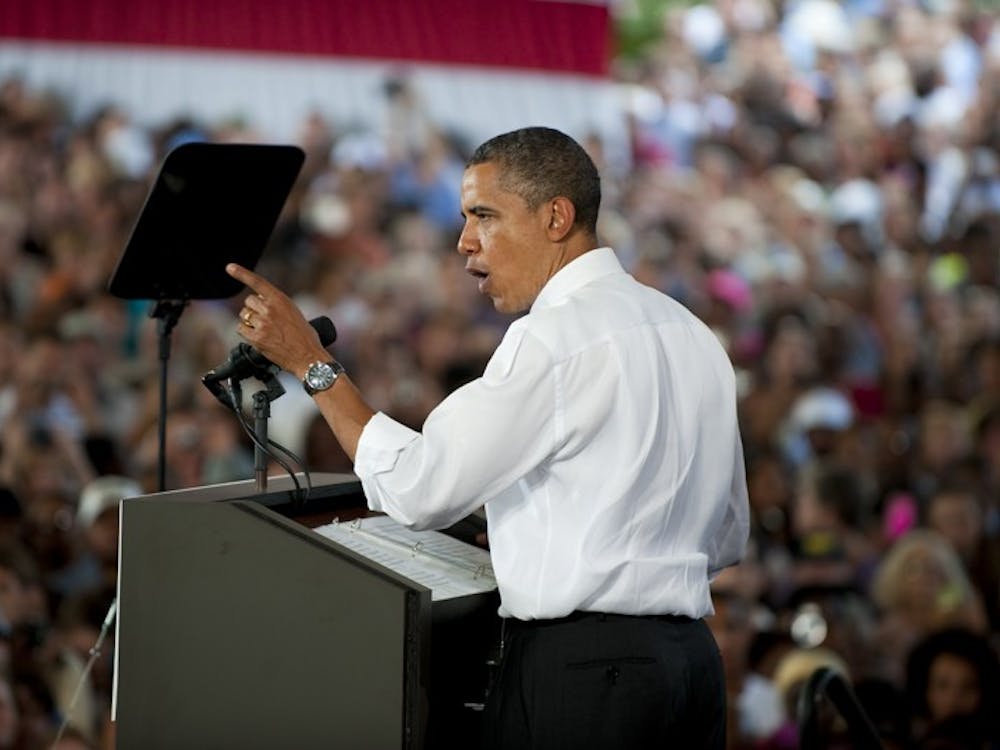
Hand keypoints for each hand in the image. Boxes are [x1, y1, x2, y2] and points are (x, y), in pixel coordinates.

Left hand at [225, 263, 329, 377]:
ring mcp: (262, 324)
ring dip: (250, 320)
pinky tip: (257, 336)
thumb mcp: (294, 313)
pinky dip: (246, 332)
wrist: (308, 356)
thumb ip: (277, 305)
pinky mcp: (256, 338)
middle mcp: (270, 309)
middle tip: (264, 318)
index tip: (229, 267)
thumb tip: (260, 302)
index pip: (258, 283)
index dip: (242, 274)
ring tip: (264, 329)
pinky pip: (241, 329)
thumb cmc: (305, 337)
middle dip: (254, 308)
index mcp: (281, 300)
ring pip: (244, 315)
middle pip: (249, 301)